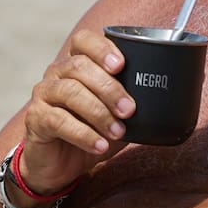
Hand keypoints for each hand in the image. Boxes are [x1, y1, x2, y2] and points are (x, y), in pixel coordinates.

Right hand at [21, 29, 134, 192]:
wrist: (58, 166)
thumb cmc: (90, 133)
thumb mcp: (115, 116)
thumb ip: (133, 103)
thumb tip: (171, 95)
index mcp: (75, 65)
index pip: (83, 41)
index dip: (101, 48)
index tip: (121, 64)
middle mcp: (56, 74)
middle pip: (79, 67)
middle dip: (109, 87)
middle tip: (129, 109)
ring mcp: (43, 95)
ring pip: (70, 92)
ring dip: (98, 111)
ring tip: (117, 131)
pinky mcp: (36, 119)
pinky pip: (58, 120)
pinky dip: (83, 133)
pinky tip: (99, 145)